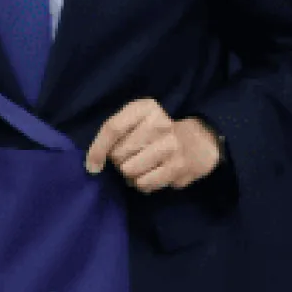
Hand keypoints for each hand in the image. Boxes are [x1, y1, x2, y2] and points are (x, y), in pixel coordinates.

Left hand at [85, 98, 221, 192]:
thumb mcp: (137, 119)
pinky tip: (151, 174)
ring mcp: (171, 146)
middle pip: (118, 154)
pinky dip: (142, 184)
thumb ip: (114, 133)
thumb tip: (93, 164)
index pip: (112, 129)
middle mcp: (160, 124)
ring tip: (142, 166)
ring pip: (129, 171)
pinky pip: (145, 183)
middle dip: (119, 161)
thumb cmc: (157, 131)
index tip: (92, 165)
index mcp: (145, 108)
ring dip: (130, 174)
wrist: (199, 141)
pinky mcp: (178, 166)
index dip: (97, 150)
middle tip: (132, 156)